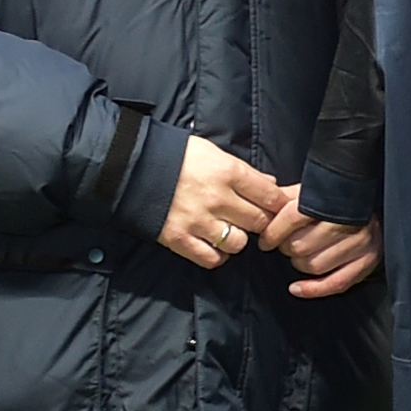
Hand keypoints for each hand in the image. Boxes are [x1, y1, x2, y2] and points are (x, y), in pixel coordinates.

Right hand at [163, 138, 285, 270]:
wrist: (131, 167)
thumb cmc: (175, 155)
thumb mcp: (212, 152)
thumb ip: (242, 170)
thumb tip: (270, 183)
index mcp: (228, 172)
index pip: (270, 195)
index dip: (278, 205)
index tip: (277, 208)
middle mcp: (217, 198)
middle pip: (259, 222)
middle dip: (260, 222)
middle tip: (252, 221)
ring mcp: (198, 221)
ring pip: (238, 243)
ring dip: (238, 239)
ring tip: (228, 230)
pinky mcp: (180, 239)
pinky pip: (212, 258)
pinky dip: (217, 255)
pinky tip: (213, 244)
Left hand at [259, 185, 379, 297]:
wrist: (373, 203)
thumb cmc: (335, 198)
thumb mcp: (311, 190)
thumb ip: (286, 197)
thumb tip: (261, 207)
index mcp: (332, 199)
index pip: (293, 218)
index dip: (273, 232)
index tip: (265, 240)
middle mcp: (349, 221)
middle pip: (301, 245)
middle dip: (286, 247)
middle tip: (285, 244)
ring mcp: (361, 243)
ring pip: (314, 265)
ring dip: (299, 264)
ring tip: (299, 256)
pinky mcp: (368, 261)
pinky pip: (335, 283)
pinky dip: (313, 289)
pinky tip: (296, 288)